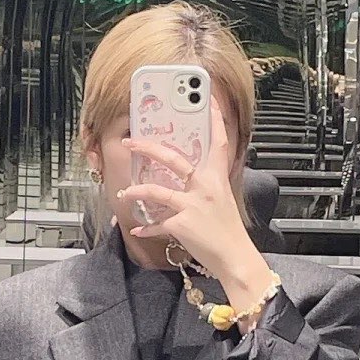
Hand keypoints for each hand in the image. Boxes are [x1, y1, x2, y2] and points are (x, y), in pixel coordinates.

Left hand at [119, 97, 272, 308]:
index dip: (215, 120)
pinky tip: (137, 229)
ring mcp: (192, 206)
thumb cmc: (228, 232)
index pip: (218, 143)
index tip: (210, 101)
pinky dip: (146, 228)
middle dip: (148, 148)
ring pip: (156, 191)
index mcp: (217, 179)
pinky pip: (158, 224)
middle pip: (173, 160)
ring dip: (135, 192)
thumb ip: (208, 187)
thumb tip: (192, 177)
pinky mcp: (182, 225)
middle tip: (131, 141)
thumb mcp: (223, 201)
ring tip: (124, 192)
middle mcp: (205, 188)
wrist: (235, 258)